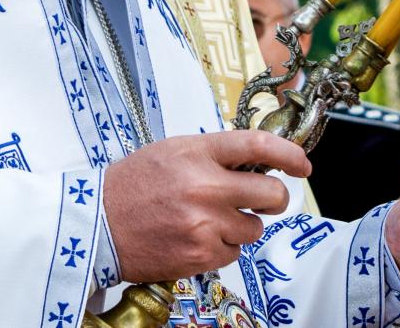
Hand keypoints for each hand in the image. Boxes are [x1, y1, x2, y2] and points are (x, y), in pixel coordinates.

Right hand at [102, 130, 310, 280]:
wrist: (96, 224)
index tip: (302, 165)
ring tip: (210, 220)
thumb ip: (214, 154)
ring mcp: (204, 223)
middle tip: (261, 200)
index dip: (290, 155)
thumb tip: (257, 163)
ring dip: (241, 226)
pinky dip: (222, 247)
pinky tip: (196, 238)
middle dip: (273, 199)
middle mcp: (205, 186)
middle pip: (272, 194)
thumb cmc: (133, 185)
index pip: (259, 146)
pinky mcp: (200, 254)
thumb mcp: (173, 151)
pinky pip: (234, 253)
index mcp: (198, 151)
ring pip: (254, 228)